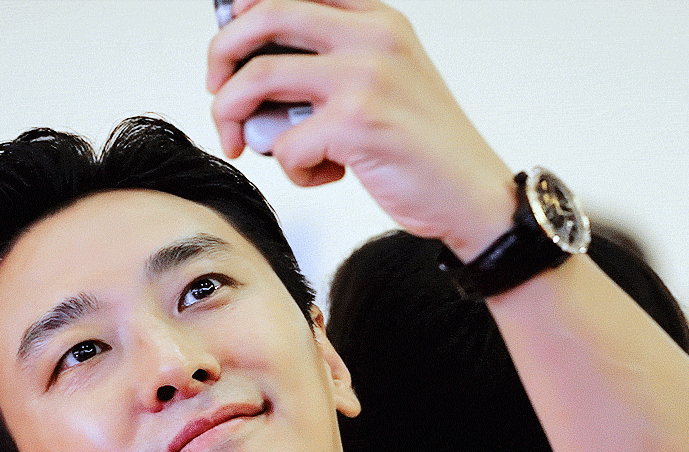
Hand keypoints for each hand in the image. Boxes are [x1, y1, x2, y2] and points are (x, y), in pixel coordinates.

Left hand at [208, 0, 515, 260]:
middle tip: (217, 92)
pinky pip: (286, 144)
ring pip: (260, 78)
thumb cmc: (427, 151)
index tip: (229, 45)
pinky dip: (291, 170)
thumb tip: (265, 81)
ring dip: (233, 114)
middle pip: (264, 15)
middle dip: (221, 55)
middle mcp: (370, 38)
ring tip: (242, 143)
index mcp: (377, 20)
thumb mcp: (389, 84)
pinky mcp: (358, 124)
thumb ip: (338, 67)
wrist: (472, 195)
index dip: (246, 11)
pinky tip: (321, 176)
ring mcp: (364, 78)